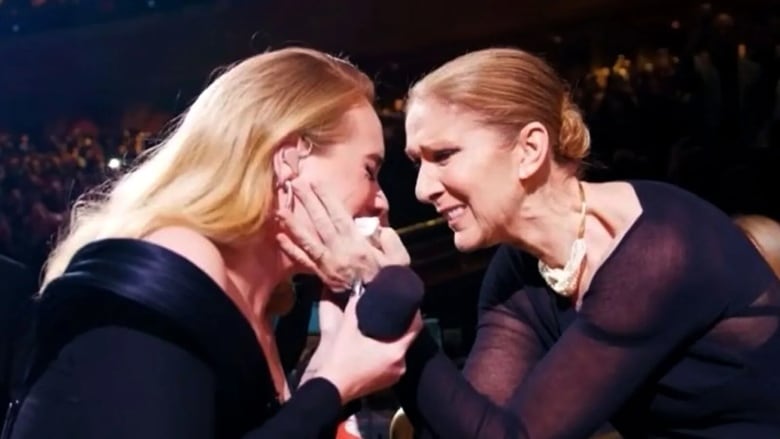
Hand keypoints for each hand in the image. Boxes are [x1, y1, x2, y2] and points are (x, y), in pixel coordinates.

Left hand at [275, 182, 409, 291]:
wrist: (379, 310)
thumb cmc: (391, 282)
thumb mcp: (399, 259)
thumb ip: (390, 240)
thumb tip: (380, 228)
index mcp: (357, 243)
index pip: (338, 215)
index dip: (326, 198)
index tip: (315, 183)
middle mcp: (339, 251)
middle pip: (320, 222)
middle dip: (307, 202)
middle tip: (295, 184)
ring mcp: (328, 264)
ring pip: (307, 240)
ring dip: (293, 224)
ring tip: (279, 210)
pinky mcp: (323, 276)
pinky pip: (304, 261)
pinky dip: (291, 250)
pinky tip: (280, 238)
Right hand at [315, 292, 422, 402]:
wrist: (330, 387)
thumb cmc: (340, 358)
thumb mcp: (348, 327)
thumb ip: (355, 305)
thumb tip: (359, 289)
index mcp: (396, 350)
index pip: (416, 327)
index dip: (414, 312)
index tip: (408, 303)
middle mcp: (400, 363)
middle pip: (408, 338)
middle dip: (401, 325)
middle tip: (392, 312)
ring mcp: (395, 375)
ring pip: (400, 350)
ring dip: (393, 339)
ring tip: (383, 327)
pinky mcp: (387, 382)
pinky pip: (393, 361)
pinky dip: (387, 352)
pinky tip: (376, 346)